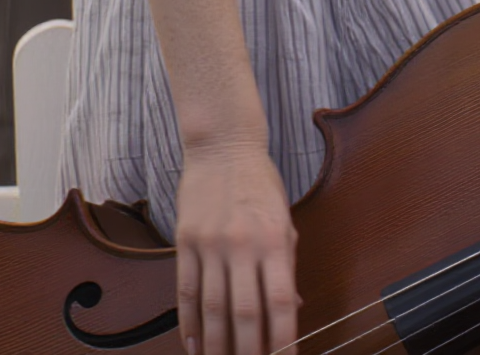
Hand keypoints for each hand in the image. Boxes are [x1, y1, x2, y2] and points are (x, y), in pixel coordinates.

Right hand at [172, 139, 297, 354]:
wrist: (223, 145)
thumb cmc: (260, 183)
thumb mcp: (284, 218)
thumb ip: (287, 263)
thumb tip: (294, 307)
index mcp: (275, 238)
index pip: (282, 301)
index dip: (283, 338)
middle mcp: (243, 243)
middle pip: (246, 313)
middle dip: (249, 352)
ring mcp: (211, 244)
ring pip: (213, 309)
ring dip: (216, 346)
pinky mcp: (185, 242)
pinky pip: (186, 292)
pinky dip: (188, 324)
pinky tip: (193, 345)